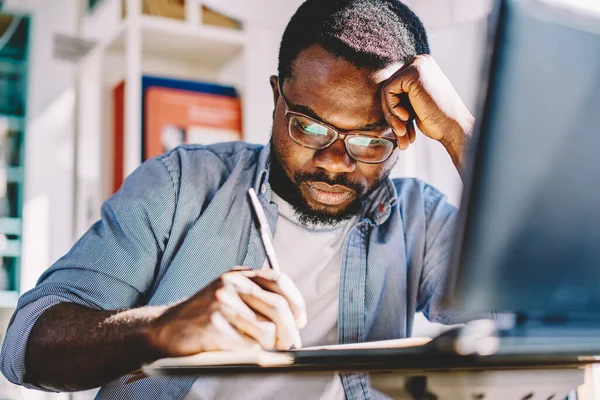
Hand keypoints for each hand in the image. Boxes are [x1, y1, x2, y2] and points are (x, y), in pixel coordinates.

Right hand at [146, 268, 306, 357]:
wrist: (165, 328)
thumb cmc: (203, 315)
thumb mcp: (228, 293)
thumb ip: (256, 296)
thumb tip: (293, 319)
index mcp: (238, 275)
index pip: (279, 281)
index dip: (296, 302)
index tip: (300, 320)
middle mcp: (231, 285)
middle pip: (278, 308)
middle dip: (290, 331)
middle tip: (289, 344)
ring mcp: (222, 305)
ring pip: (266, 331)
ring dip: (268, 346)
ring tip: (257, 347)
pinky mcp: (214, 327)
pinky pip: (248, 346)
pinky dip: (249, 353)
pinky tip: (238, 350)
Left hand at [381, 54, 473, 169]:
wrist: (453, 127)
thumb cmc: (436, 120)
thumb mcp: (415, 104)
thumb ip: (401, 96)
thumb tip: (380, 95)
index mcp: (421, 67)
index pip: (394, 87)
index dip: (394, 109)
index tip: (403, 128)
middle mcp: (419, 61)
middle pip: (389, 87)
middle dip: (391, 113)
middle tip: (401, 132)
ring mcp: (417, 64)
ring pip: (386, 90)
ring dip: (391, 114)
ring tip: (403, 129)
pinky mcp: (412, 72)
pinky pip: (387, 91)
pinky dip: (392, 108)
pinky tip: (407, 117)